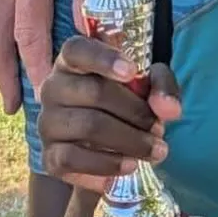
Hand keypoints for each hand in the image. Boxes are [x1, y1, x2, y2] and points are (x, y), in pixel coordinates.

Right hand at [38, 36, 181, 192]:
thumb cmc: (127, 100)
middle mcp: (54, 88)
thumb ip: (162, 86)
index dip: (104, 58)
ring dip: (130, 141)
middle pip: (95, 92)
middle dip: (137, 112)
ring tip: (156, 151)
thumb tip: (169, 108)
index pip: (77, 49)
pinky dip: (106, 165)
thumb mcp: (149, 84)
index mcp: (75, 61)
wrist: (107, 143)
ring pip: (88, 127)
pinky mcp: (50, 155)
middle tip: (161, 128)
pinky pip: (72, 160)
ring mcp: (48, 122)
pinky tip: (130, 167)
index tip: (132, 71)